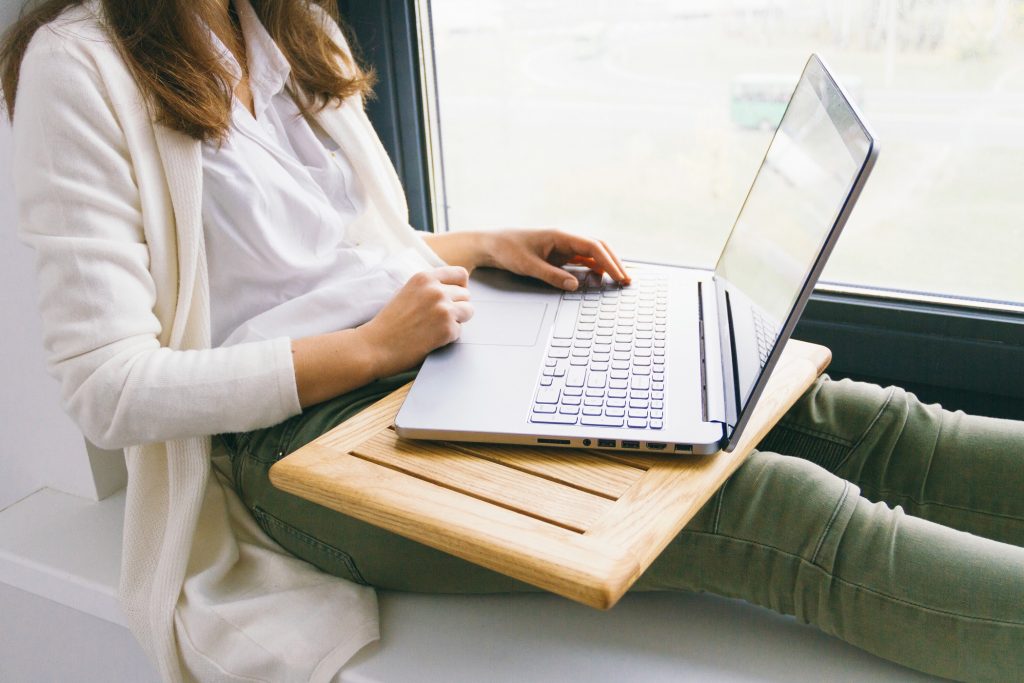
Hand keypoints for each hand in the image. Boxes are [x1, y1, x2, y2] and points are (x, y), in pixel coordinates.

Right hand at [357, 266, 473, 375]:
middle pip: (466, 295)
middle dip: (457, 307)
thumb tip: (456, 289)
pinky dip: (448, 337)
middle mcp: (435, 290)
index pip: (460, 274)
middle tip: (438, 319)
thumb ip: (429, 287)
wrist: (374, 346)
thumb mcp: (407, 292)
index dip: (460, 287)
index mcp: (424, 277)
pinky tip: (430, 339)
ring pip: (468, 311)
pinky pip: (460, 331)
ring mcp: (443, 309)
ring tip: (436, 328)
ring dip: (457, 321)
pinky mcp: (447, 329)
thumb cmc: (389, 323)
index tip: (454, 297)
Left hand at [483, 229, 629, 289]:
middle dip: (614, 262)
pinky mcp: (559, 255)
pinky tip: (602, 277)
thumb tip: (575, 285)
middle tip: (627, 280)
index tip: (618, 275)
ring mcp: (563, 247)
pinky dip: (595, 268)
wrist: (491, 245)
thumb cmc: (507, 250)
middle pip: (598, 248)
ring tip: (620, 280)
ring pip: (592, 254)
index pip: (592, 246)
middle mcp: (565, 239)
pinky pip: (582, 260)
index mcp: (560, 236)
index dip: (609, 261)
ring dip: (607, 265)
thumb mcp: (528, 265)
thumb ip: (552, 275)